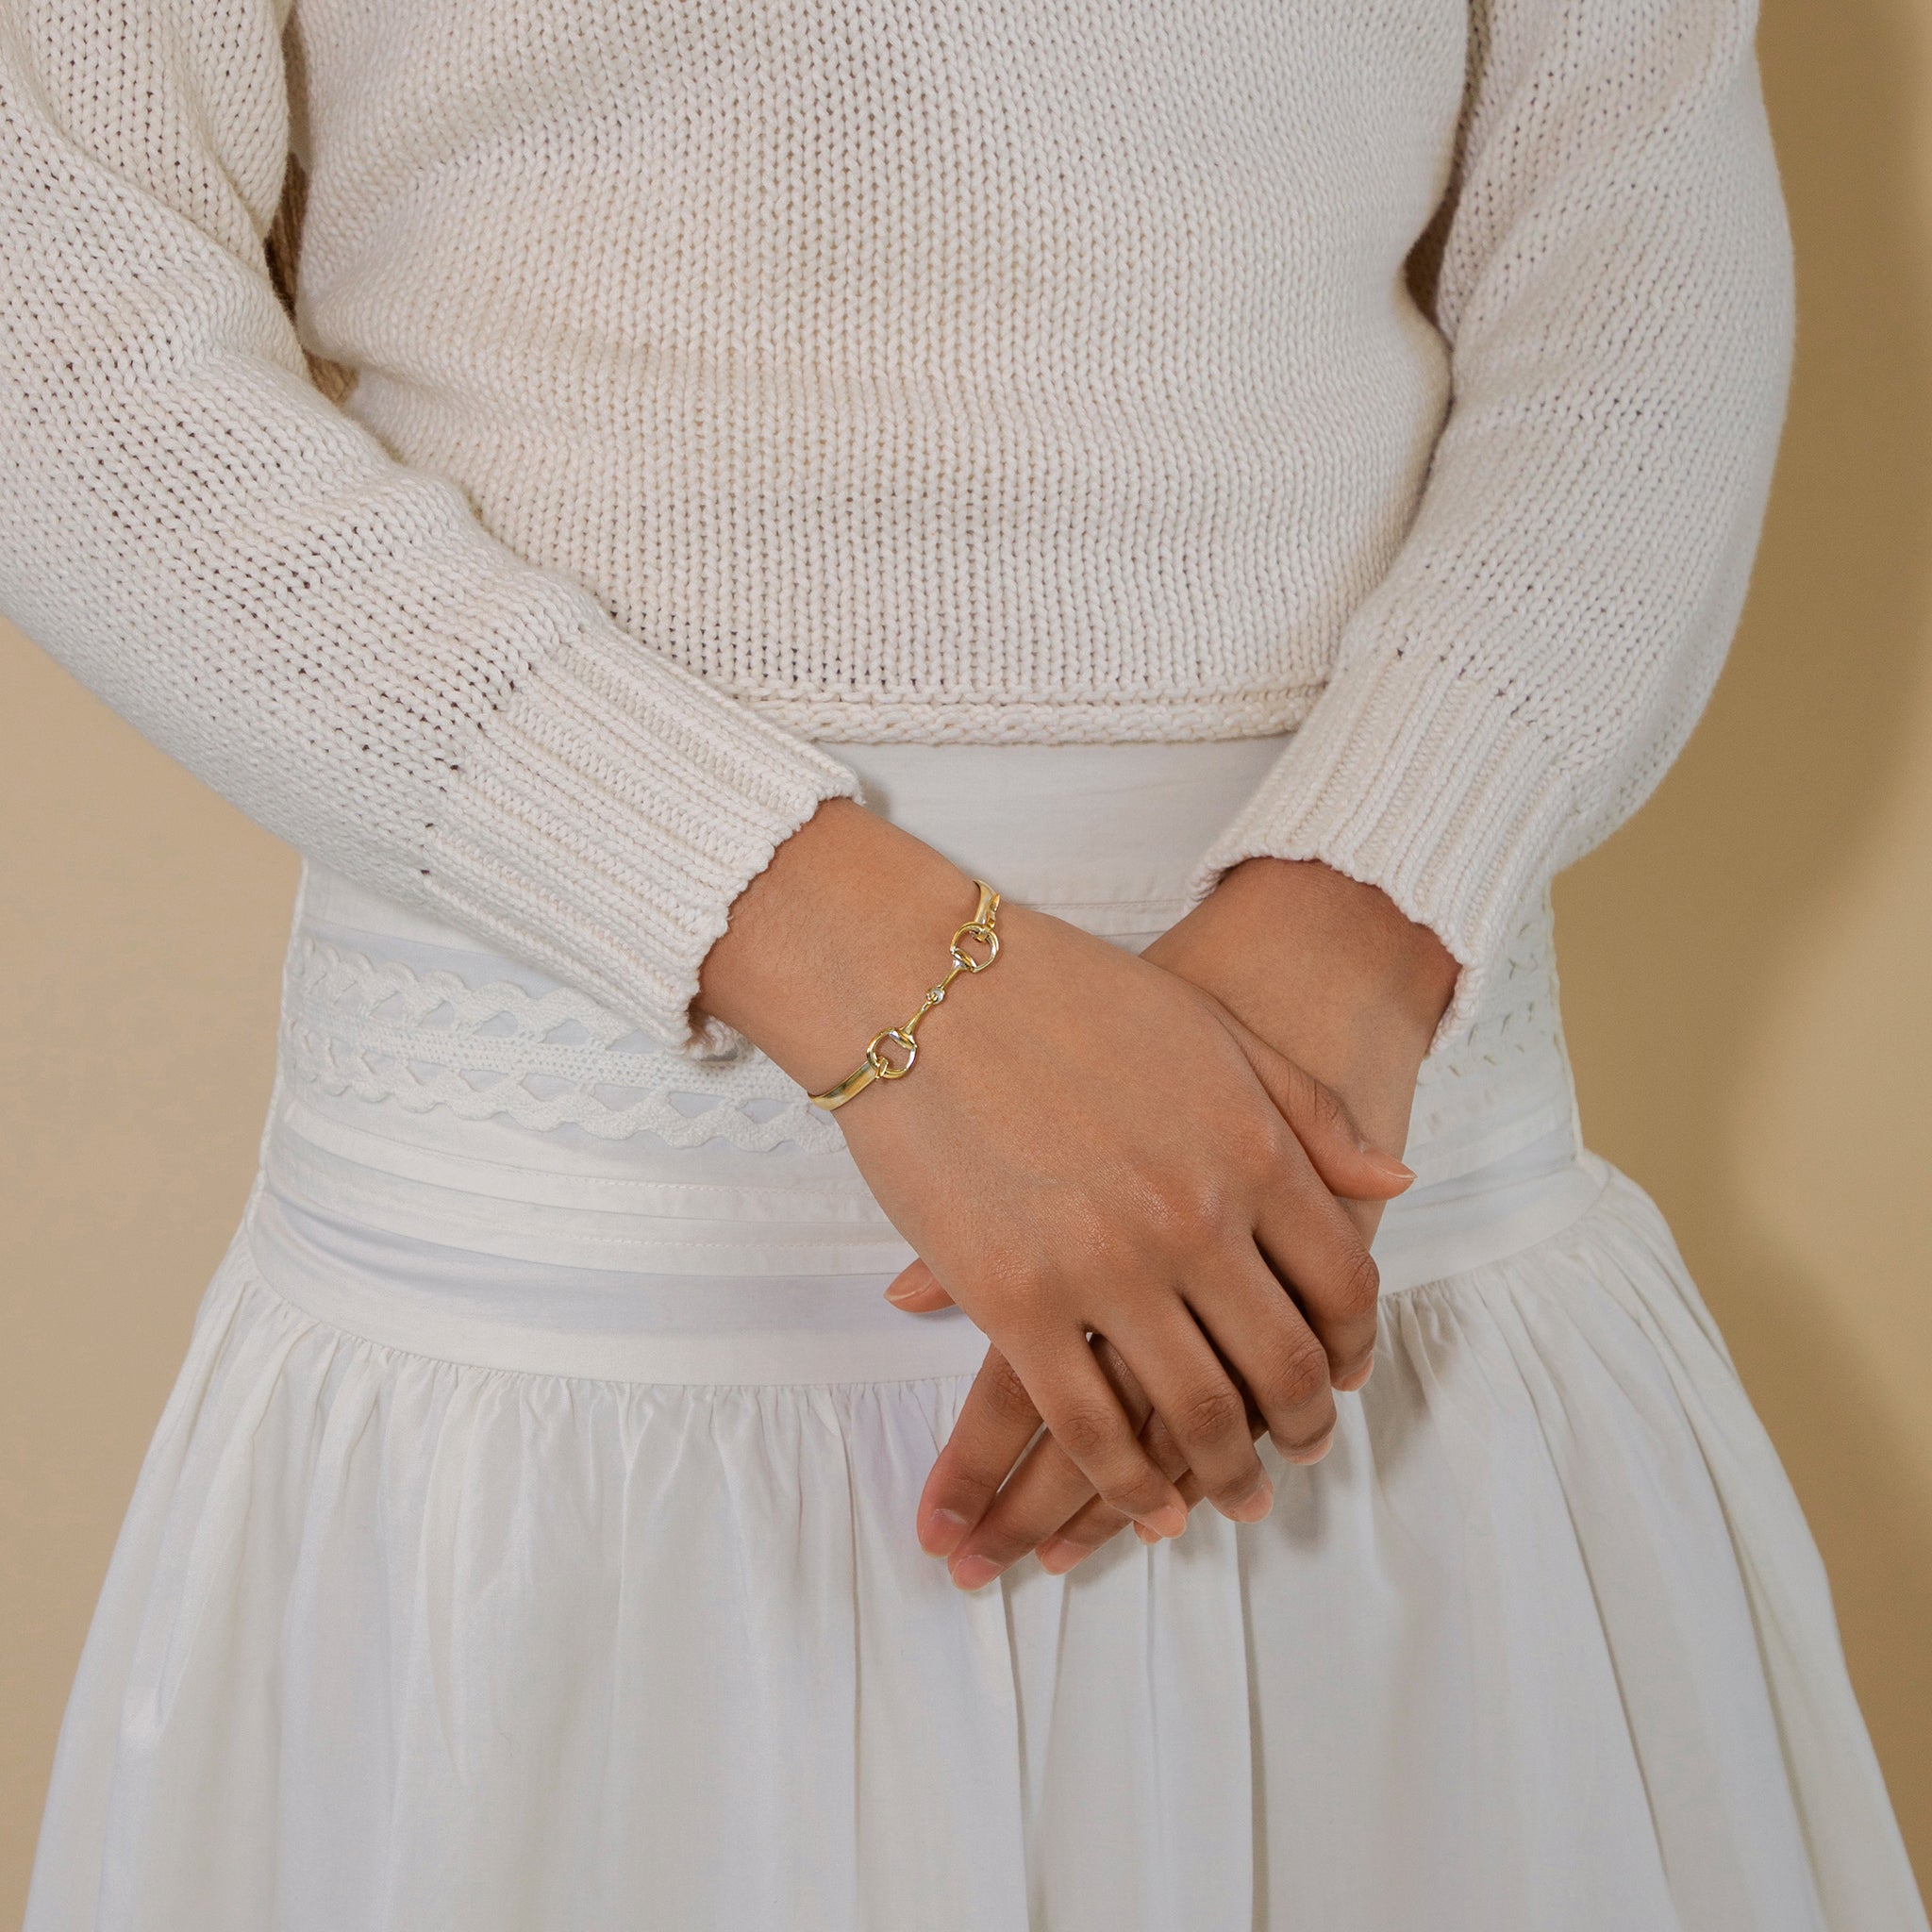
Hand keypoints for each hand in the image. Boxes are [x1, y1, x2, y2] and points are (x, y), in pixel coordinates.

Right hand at [697, 807, 1417, 1539]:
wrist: (919, 980)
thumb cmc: (1064, 993)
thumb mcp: (1210, 1031)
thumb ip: (1308, 1114)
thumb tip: (1393, 1181)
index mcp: (1253, 1150)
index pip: (1344, 1284)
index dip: (1355, 1349)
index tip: (1344, 1378)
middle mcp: (1196, 1219)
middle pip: (1283, 1366)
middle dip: (1301, 1429)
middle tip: (1297, 1457)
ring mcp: (1105, 1266)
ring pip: (1195, 1413)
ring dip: (1224, 1473)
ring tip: (1231, 1498)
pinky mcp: (1013, 1300)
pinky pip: (1088, 1424)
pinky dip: (1128, 1483)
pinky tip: (1146, 1505)